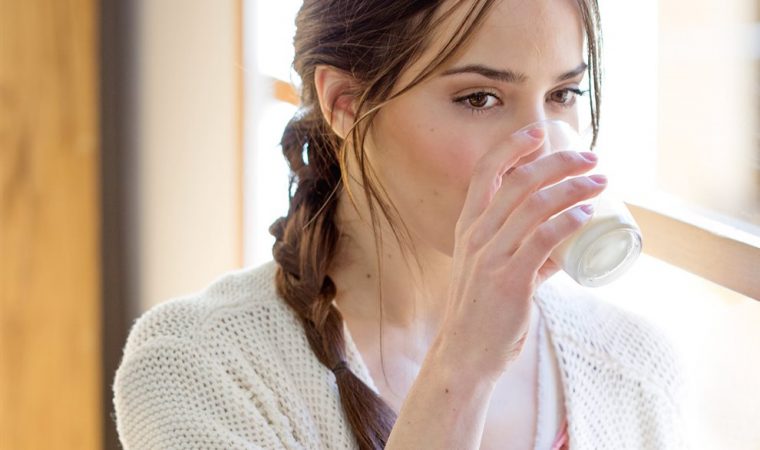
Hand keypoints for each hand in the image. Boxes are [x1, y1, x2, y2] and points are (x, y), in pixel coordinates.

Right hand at [433, 127, 605, 381]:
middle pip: (520, 181)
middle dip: (559, 162)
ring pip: (536, 205)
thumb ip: (526, 252)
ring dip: (573, 187)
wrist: (465, 352)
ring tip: (600, 182)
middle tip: (591, 158)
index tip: (540, 131)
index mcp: (468, 227)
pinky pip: (543, 240)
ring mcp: (491, 256)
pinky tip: (588, 214)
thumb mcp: (491, 270)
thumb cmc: (480, 310)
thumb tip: (565, 240)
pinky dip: (568, 221)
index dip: (512, 145)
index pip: (485, 172)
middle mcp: (476, 235)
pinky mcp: (510, 279)